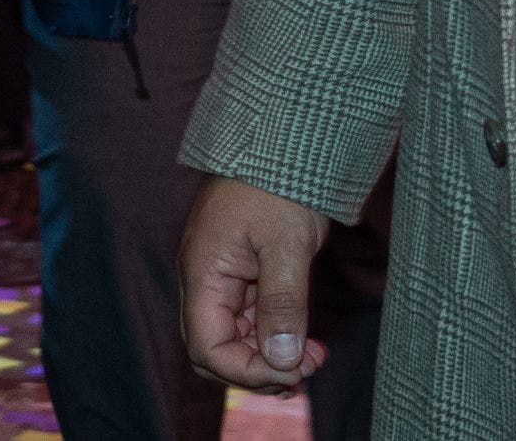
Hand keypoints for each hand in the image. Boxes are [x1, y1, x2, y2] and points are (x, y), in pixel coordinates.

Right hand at [178, 175, 330, 393]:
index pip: (207, 347)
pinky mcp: (238, 275)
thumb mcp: (285, 246)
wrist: (279, 145)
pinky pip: (245, 321)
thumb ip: (282, 305)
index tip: (295, 367)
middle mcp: (203, 281)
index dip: (248, 370)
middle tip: (305, 366)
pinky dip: (271, 337)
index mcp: (202, 273)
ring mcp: (219, 278)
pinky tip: (302, 338)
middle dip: (256, 369)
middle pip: (213, 350)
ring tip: (312, 354)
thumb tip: (284, 361)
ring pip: (231, 339)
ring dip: (268, 356)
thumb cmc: (276, 187)